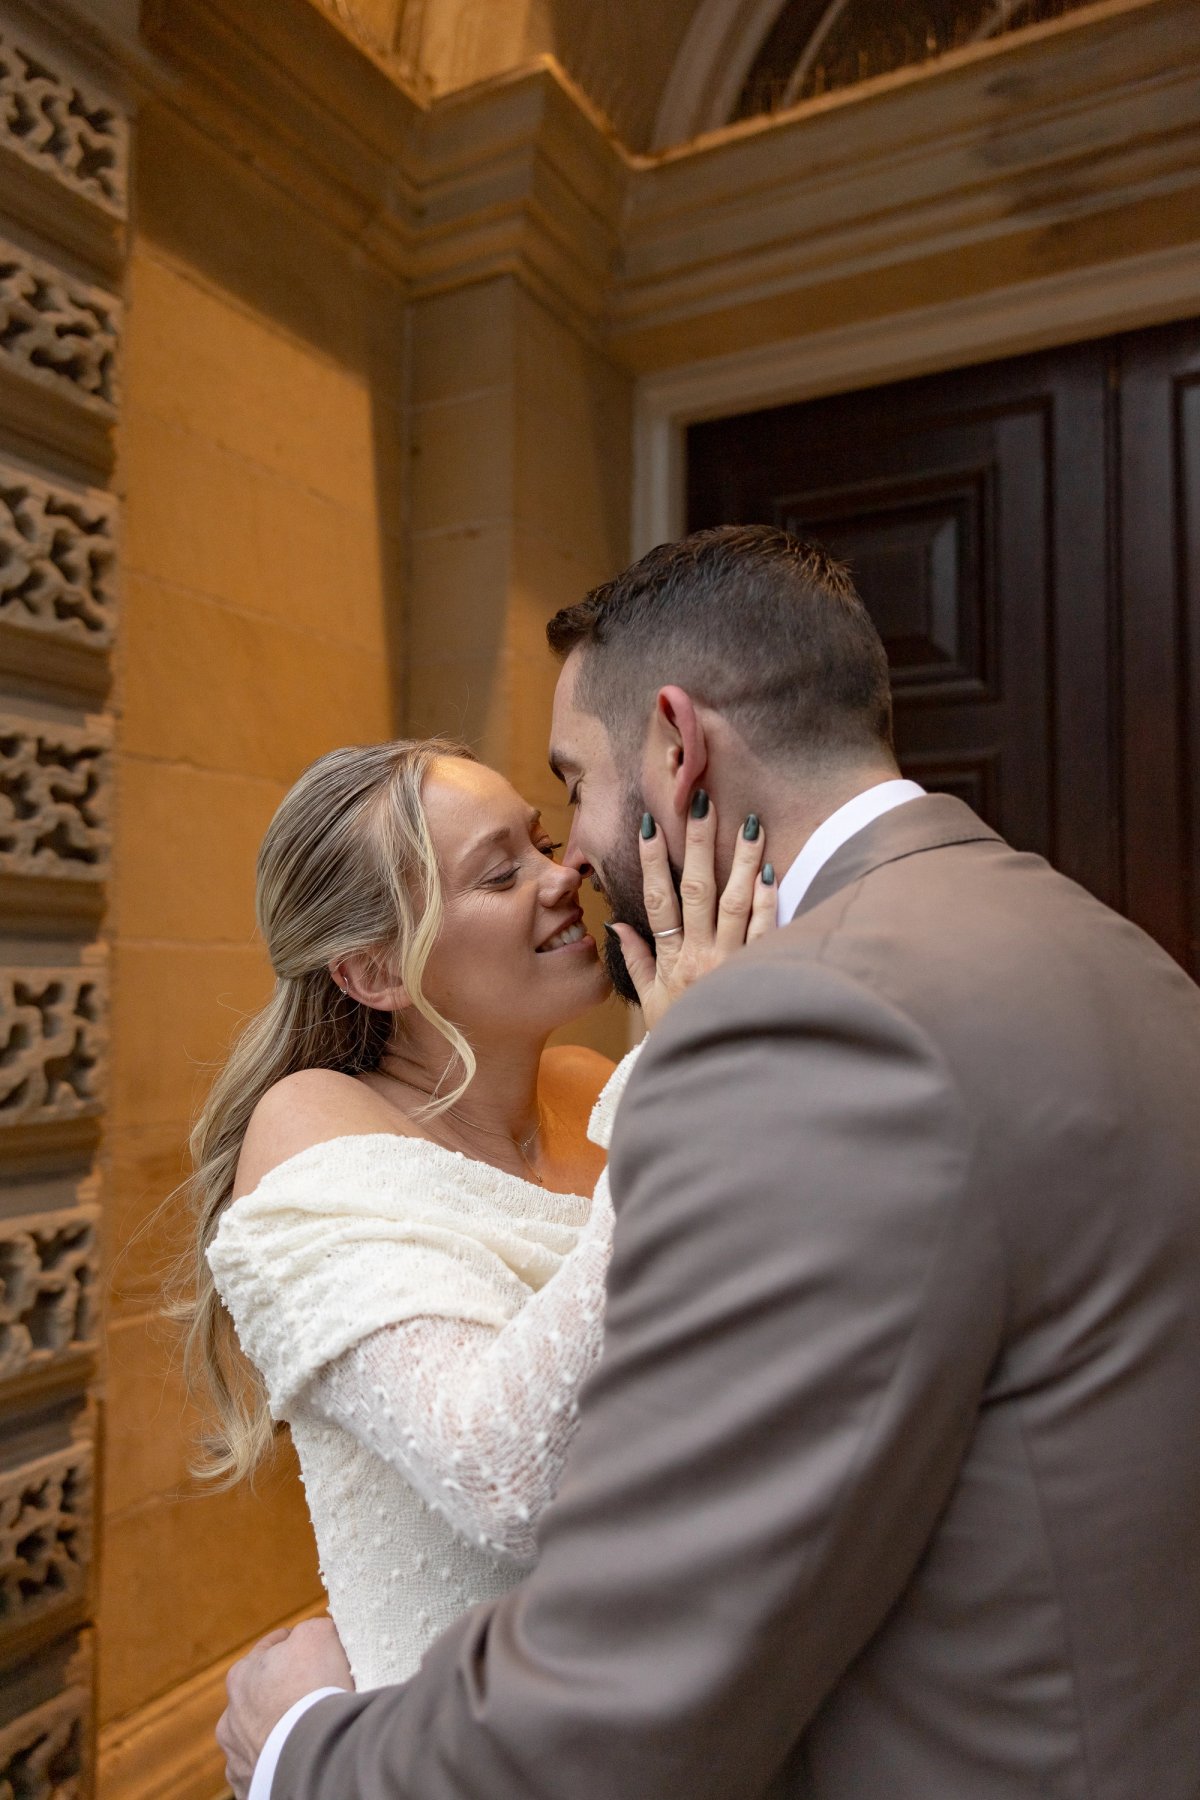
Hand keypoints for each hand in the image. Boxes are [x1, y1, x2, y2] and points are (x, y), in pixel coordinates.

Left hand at [216, 1616, 351, 1798]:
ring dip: (277, 1734)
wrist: (313, 1755)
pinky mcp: (250, 1788)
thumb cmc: (313, 1688)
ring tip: (307, 1735)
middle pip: (260, 1697)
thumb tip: (313, 1635)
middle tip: (314, 1696)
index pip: (269, 1650)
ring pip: (258, 1738)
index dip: (294, 1646)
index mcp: (242, 1676)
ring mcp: (238, 1757)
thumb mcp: (318, 1634)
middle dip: (283, 1695)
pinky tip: (300, 1760)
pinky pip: (266, 1771)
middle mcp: (231, 1717)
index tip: (313, 1651)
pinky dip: (280, 1765)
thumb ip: (310, 1629)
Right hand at [608, 795, 776, 1029]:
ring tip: (749, 822)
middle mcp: (700, 956)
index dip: (653, 862)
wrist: (714, 1075)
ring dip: (742, 860)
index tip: (650, 825)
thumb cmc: (680, 1035)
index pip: (657, 901)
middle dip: (699, 843)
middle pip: (698, 890)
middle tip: (703, 802)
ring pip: (736, 902)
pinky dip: (768, 901)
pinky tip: (772, 871)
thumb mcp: (650, 1001)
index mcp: (671, 960)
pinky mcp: (760, 970)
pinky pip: (765, 930)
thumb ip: (634, 960)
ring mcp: (732, 962)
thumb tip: (616, 922)